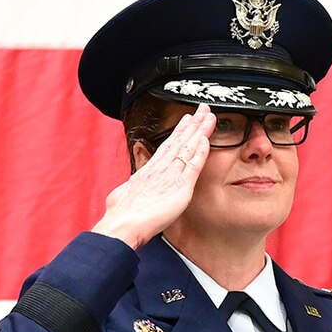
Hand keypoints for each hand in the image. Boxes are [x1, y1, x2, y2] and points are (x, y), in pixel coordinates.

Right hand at [90, 105, 214, 247]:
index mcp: (150, 170)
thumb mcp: (126, 195)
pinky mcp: (180, 187)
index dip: (180, 132)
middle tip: (204, 108)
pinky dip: (200, 151)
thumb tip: (127, 193)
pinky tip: (206, 139)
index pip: (168, 146)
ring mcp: (171, 175)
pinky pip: (193, 165)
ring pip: (188, 148)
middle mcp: (161, 168)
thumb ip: (133, 190)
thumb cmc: (121, 215)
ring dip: (200, 131)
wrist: (122, 223)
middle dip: (193, 124)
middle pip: (180, 140)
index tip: (188, 120)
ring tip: (209, 115)